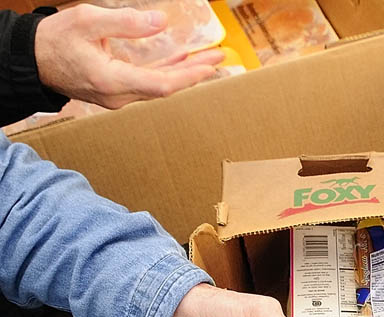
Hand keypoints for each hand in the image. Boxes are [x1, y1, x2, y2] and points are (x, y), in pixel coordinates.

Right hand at [34, 5, 222, 108]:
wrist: (32, 61)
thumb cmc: (54, 40)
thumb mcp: (87, 21)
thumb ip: (125, 23)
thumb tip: (160, 22)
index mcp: (112, 81)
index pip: (161, 85)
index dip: (188, 76)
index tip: (208, 66)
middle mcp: (120, 96)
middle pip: (167, 87)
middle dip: (195, 72)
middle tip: (220, 58)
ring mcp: (120, 96)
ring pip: (160, 86)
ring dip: (185, 71)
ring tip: (209, 59)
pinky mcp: (118, 91)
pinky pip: (150, 83)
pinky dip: (168, 70)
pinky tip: (182, 60)